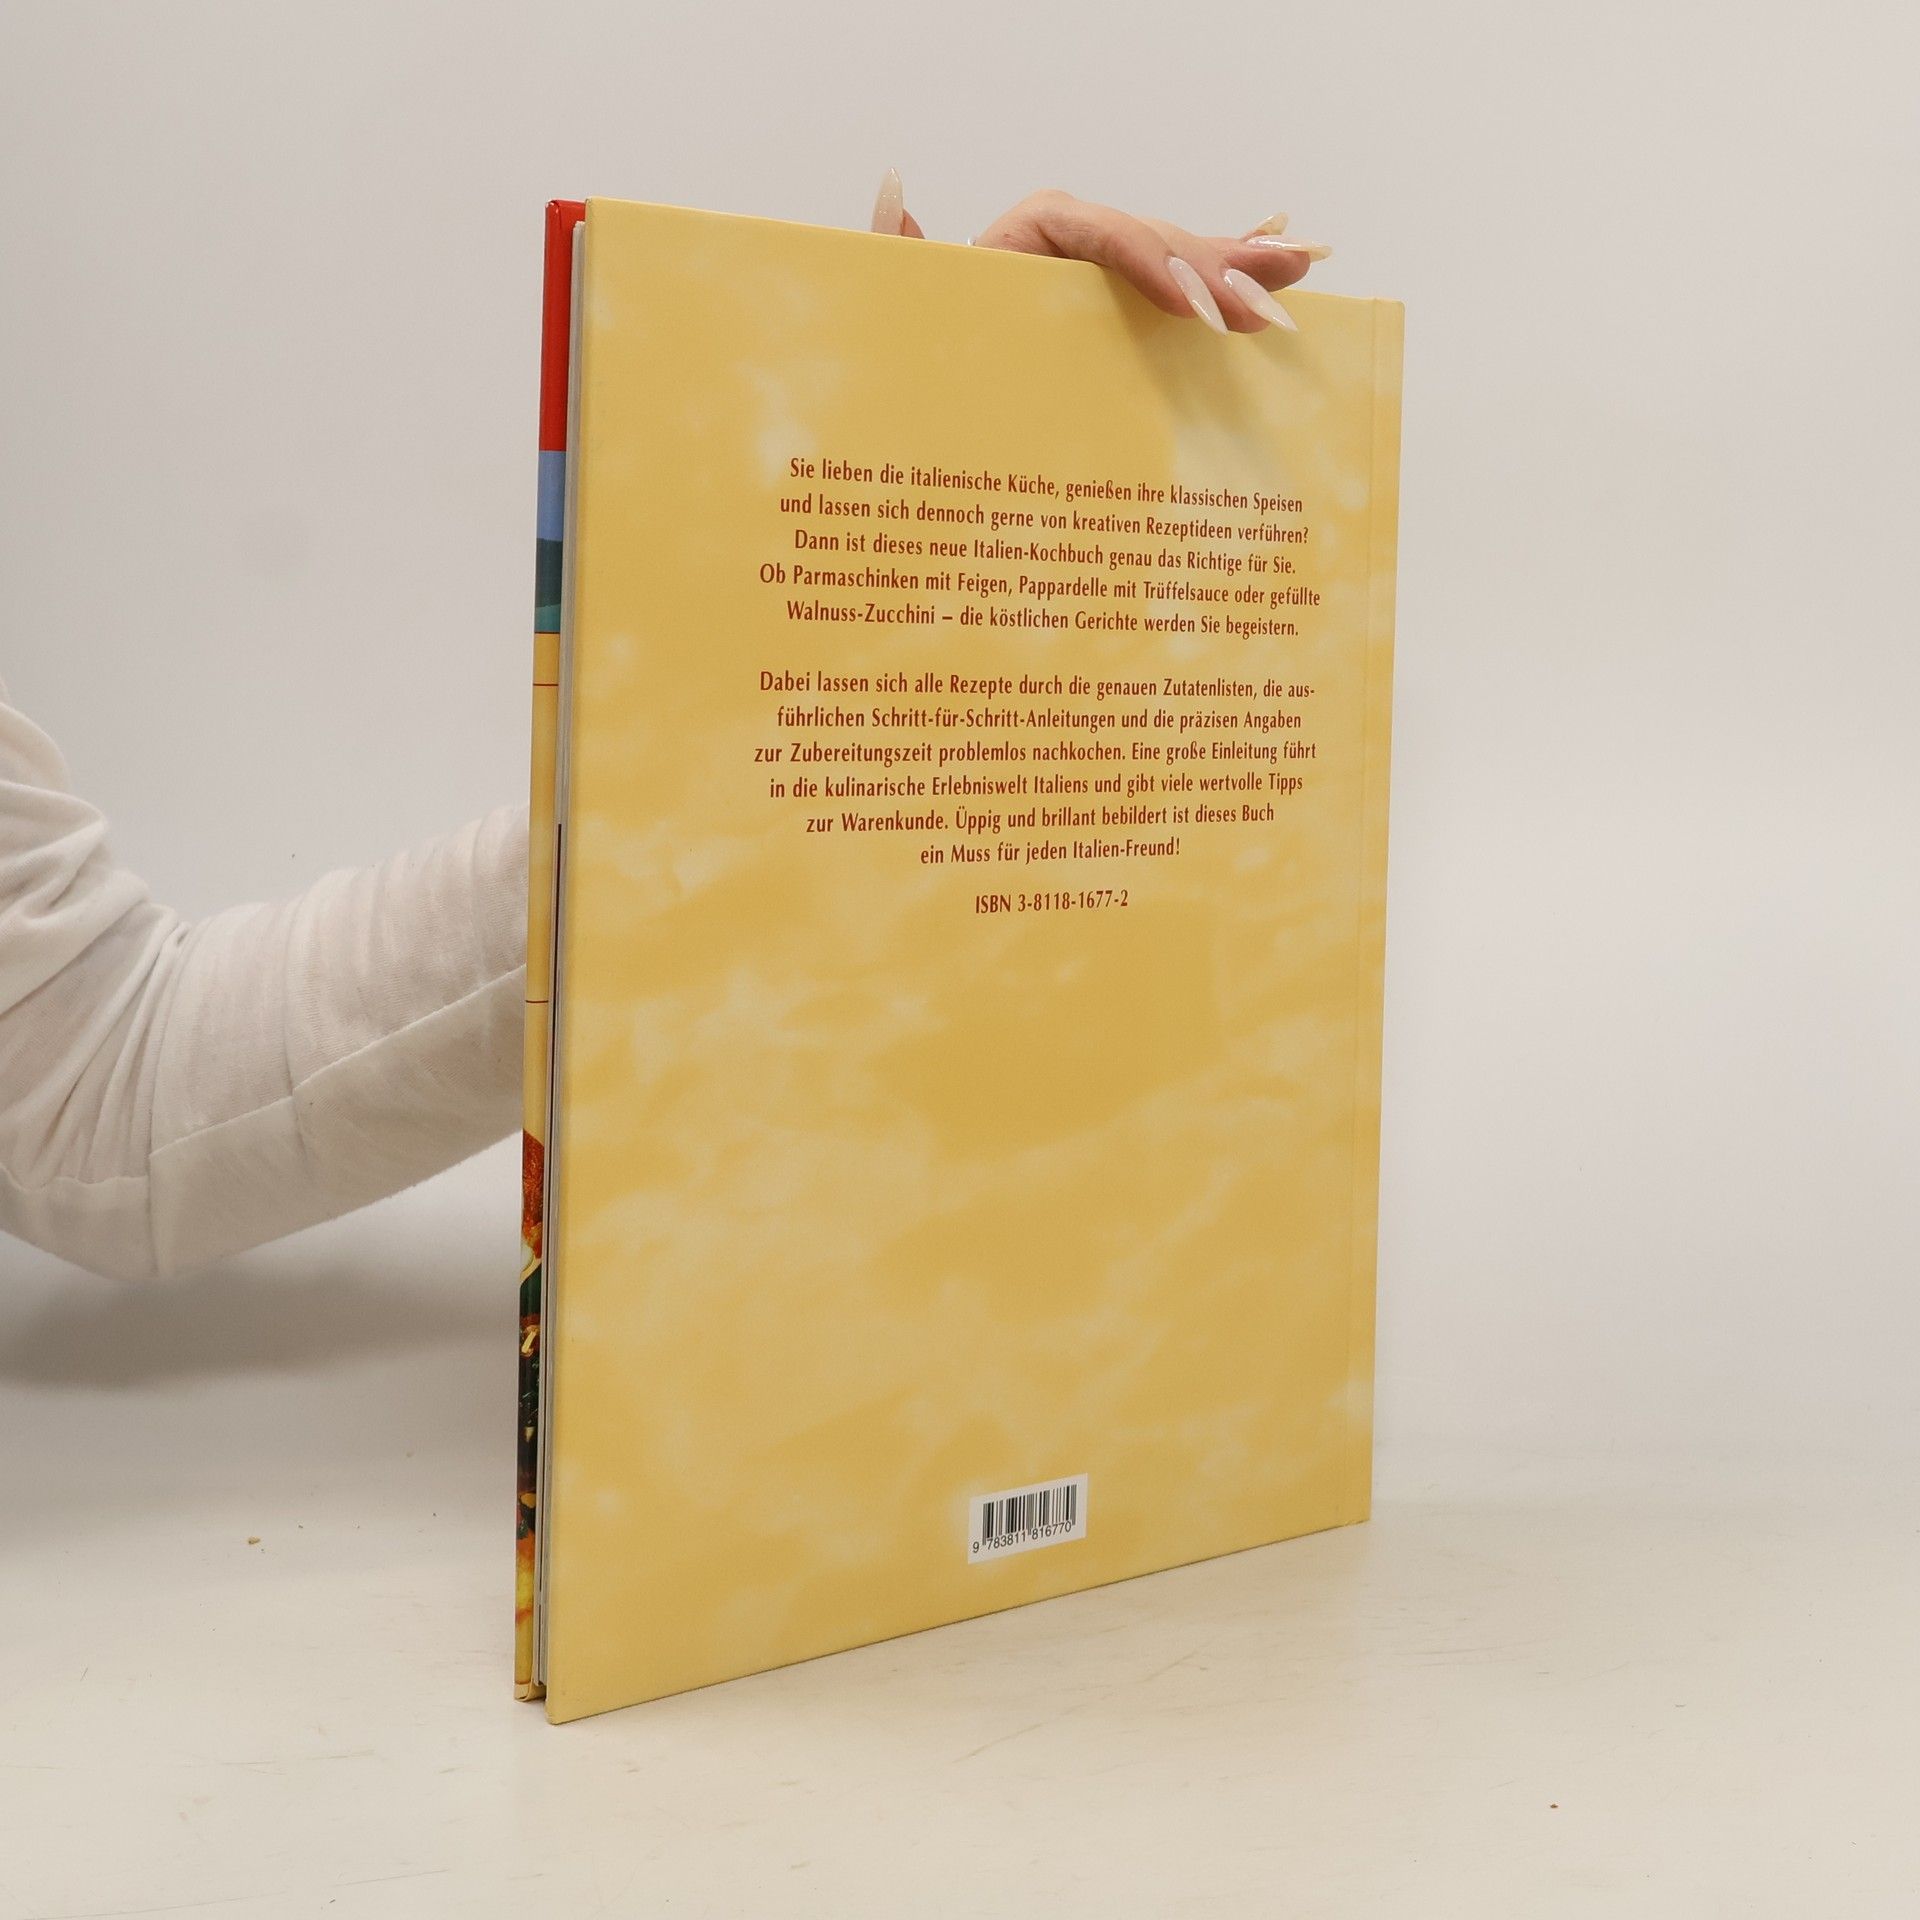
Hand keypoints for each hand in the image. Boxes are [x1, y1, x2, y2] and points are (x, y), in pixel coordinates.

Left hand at [870, 172, 1328, 335]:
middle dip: (1210, 276)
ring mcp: (1111, 268)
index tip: (1186, 308)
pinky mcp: (1132, 299)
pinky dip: (1238, 278)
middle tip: (1254, 321)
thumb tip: (898, 191)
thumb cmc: (926, 339)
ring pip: (1184, 258)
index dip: (1148, 261)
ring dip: (1241, 274)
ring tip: (1292, 284)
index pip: (1101, 231)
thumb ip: (895, 254)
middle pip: (1157, 241)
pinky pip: (1191, 283)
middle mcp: (1079, 238)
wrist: (942, 378)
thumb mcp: (903, 300)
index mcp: (1033, 232)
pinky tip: (1294, 269)